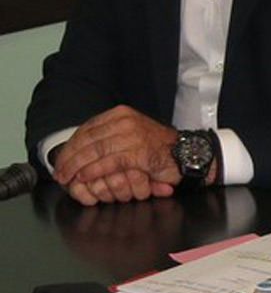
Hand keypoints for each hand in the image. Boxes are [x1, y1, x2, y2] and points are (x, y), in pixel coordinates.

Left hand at [52, 107, 179, 203]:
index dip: (70, 145)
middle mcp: (125, 121)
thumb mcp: (132, 133)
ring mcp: (132, 136)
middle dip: (69, 158)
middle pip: (88, 139)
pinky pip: (109, 162)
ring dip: (77, 166)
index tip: (61, 159)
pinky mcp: (139, 152)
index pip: (87, 129)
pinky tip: (84, 177)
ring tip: (68, 178)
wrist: (189, 153)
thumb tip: (82, 147)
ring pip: (95, 150)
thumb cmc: (160, 148)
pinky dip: (94, 171)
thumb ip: (110, 136)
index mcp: (121, 114)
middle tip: (59, 172)